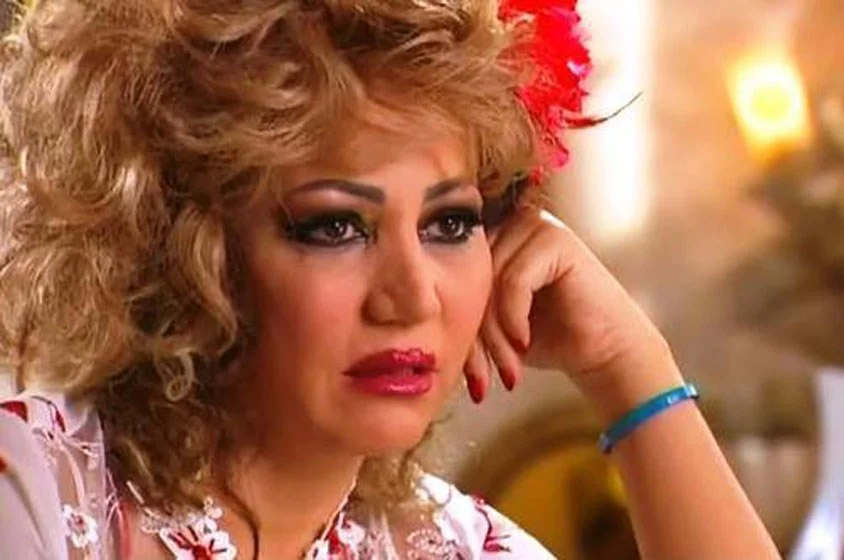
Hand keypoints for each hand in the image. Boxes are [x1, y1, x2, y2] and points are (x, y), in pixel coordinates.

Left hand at [464, 207, 680, 416]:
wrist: (602, 351)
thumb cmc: (544, 336)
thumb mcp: (490, 322)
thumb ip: (459, 307)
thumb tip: (411, 313)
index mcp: (492, 235)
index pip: (452, 274)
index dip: (454, 323)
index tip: (466, 371)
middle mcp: (511, 222)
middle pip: (467, 278)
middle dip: (473, 335)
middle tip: (482, 377)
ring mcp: (534, 225)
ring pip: (488, 283)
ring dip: (494, 335)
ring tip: (507, 368)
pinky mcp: (555, 240)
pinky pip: (513, 282)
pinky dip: (514, 318)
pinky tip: (524, 342)